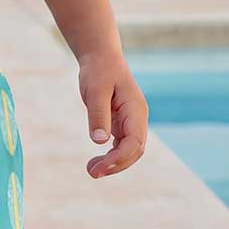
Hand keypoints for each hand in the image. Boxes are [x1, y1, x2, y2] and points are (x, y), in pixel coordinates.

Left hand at [77, 47, 147, 178]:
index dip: (119, 159)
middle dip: (116, 165)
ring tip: (91, 169)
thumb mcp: (95, 90)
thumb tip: (99, 141)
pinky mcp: (121, 122)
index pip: (134, 143)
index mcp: (135, 110)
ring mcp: (131, 121)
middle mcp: (137, 118)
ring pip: (128, 150)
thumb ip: (98, 114)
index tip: (100, 167)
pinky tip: (98, 160)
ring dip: (113, 163)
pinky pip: (121, 144)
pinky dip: (111, 155)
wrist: (100, 56)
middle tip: (92, 172)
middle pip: (134, 151)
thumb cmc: (98, 70)